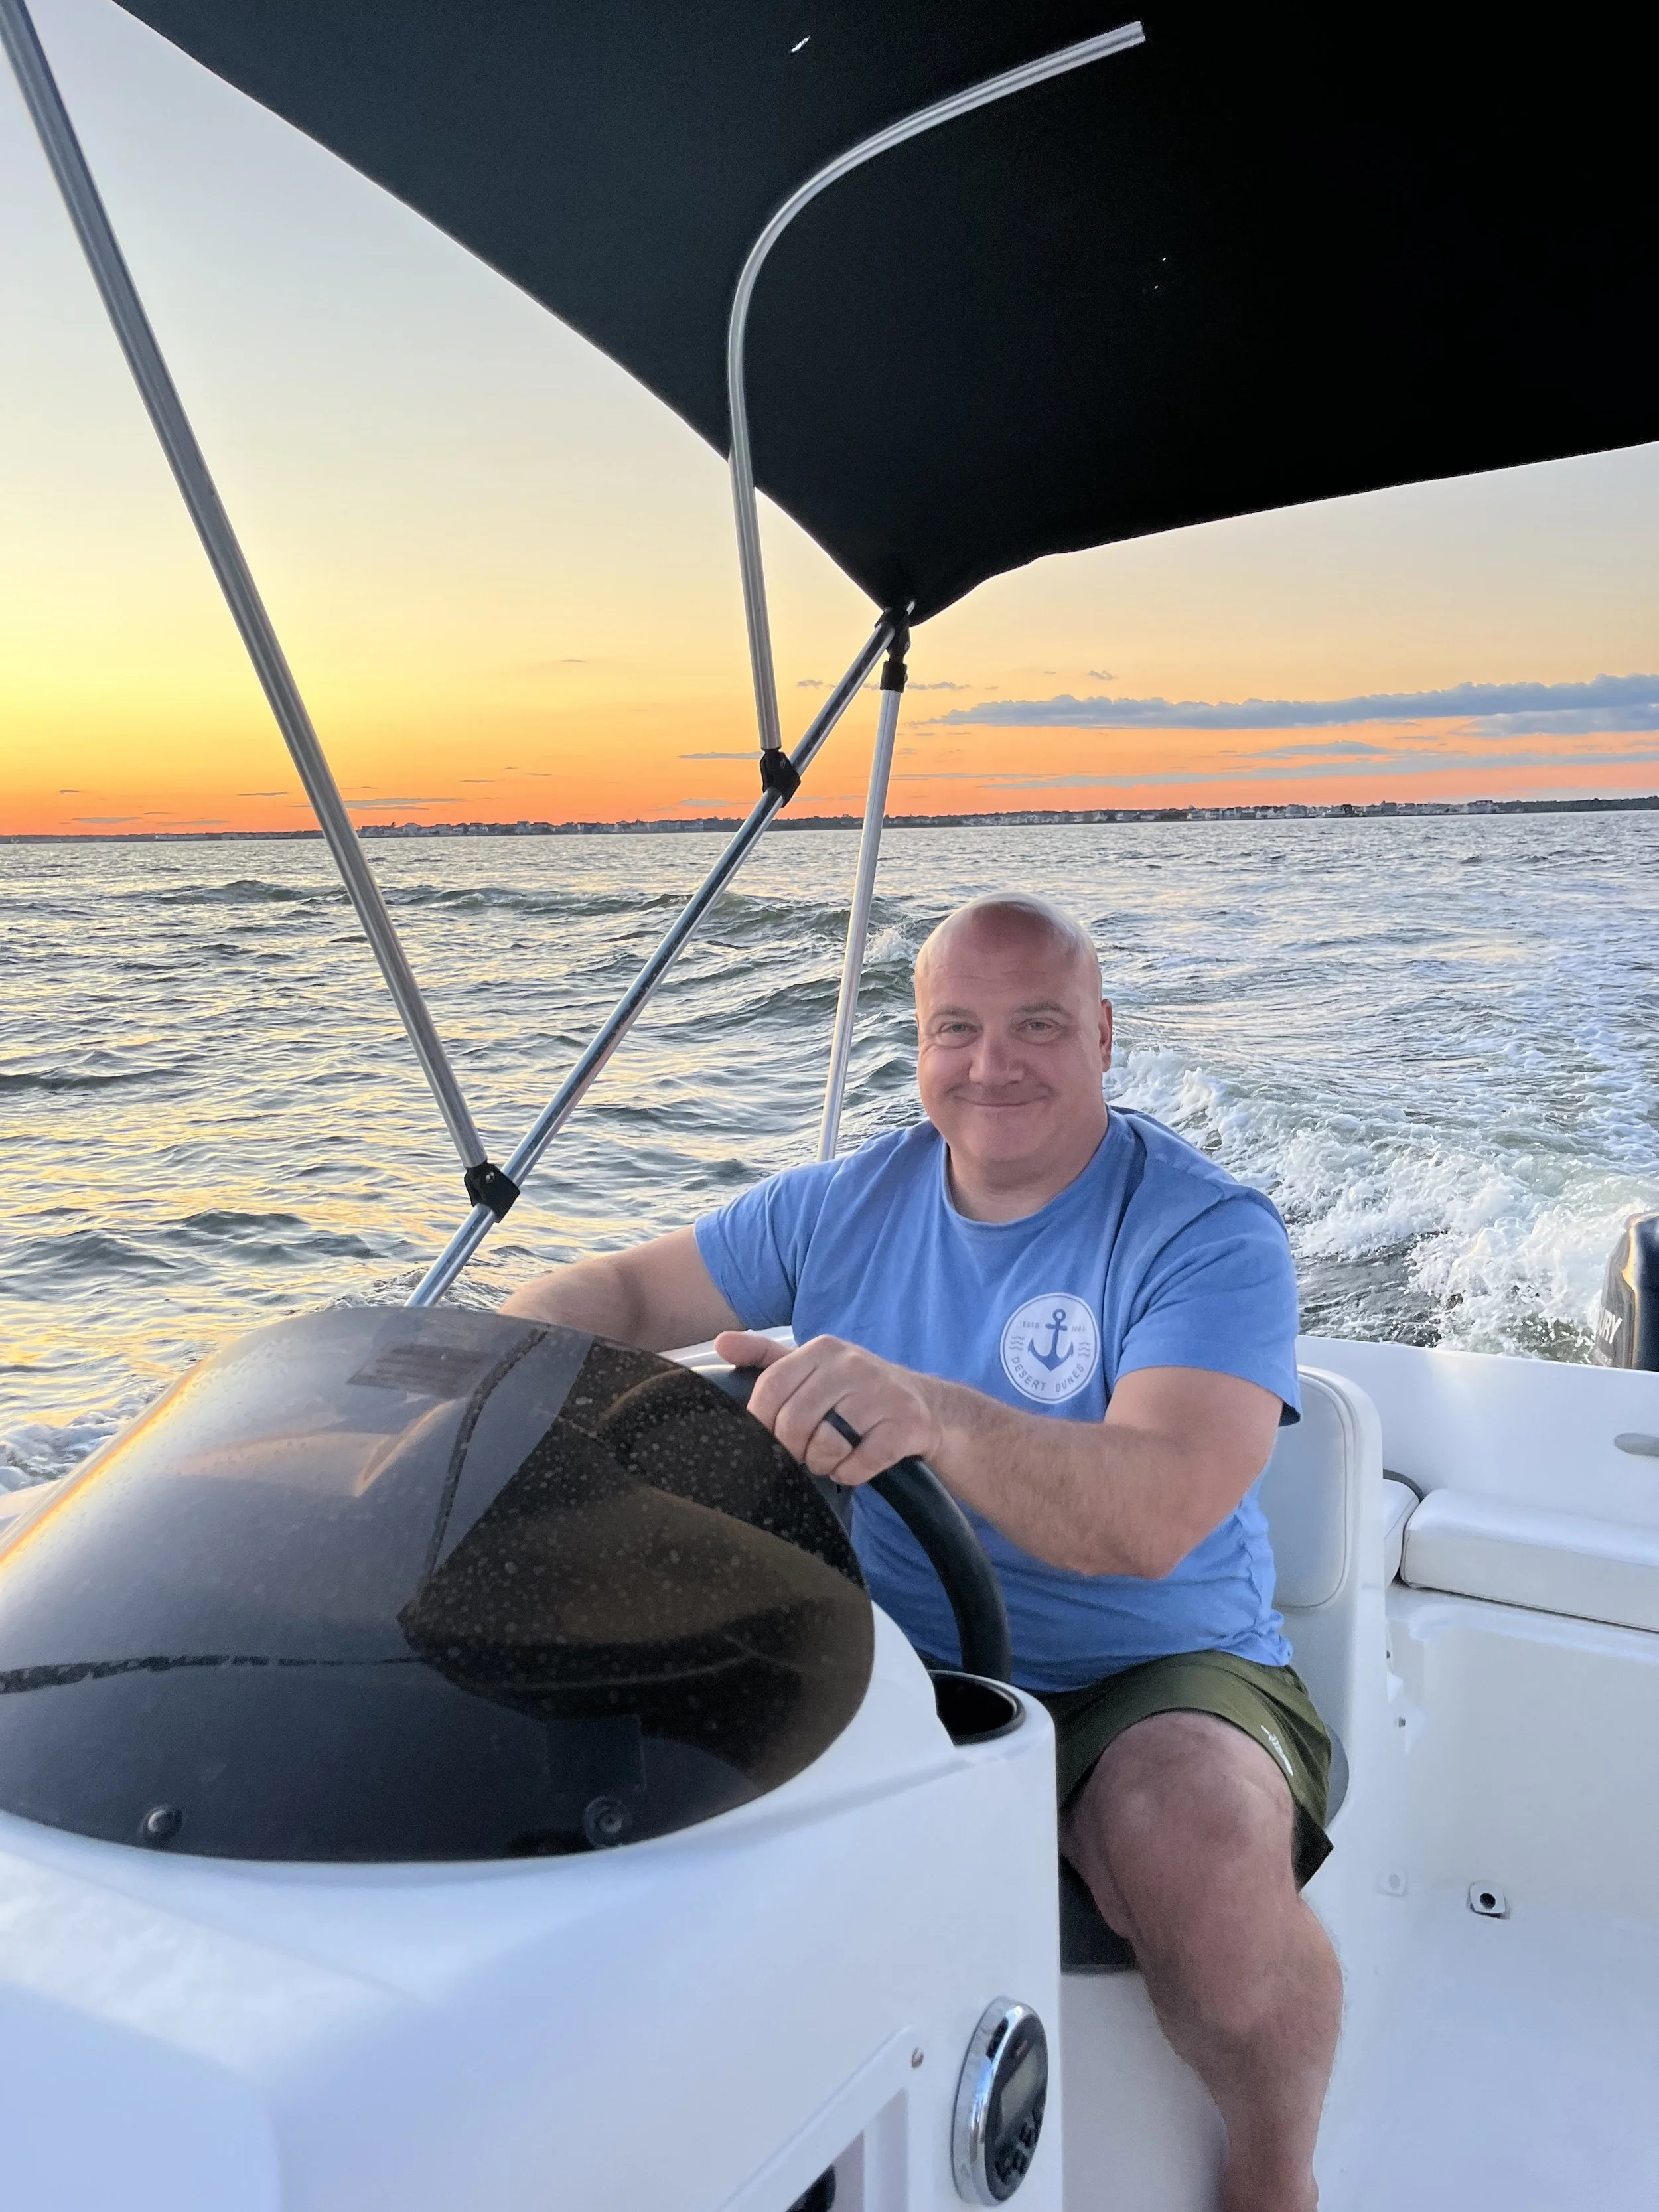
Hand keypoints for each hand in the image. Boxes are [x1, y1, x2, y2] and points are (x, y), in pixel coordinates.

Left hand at [713, 1331, 943, 1485]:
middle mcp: (852, 1364)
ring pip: (825, 1447)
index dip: (763, 1423)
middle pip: (794, 1424)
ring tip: (836, 1453)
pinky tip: (860, 1460)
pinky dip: (851, 1474)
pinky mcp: (906, 1424)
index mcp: (822, 1349)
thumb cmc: (857, 1391)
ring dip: (824, 1463)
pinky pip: (858, 1466)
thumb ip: (764, 1357)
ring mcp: (881, 1393)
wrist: (929, 1406)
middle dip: (794, 1450)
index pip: (771, 1389)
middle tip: (808, 1450)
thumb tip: (721, 1342)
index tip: (772, 1437)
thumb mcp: (813, 1367)